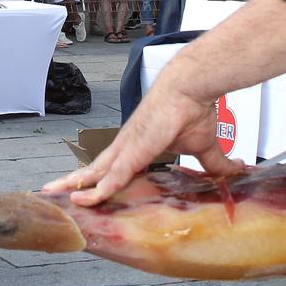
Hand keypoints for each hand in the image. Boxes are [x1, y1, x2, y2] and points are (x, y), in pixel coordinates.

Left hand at [43, 73, 243, 204]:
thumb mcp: (204, 147)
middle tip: (51, 191)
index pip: (112, 167)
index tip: (81, 190)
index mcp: (138, 146)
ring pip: (94, 172)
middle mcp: (126, 146)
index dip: (96, 179)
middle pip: (93, 169)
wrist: (190, 87)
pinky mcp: (133, 149)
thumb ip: (215, 164)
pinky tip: (83, 199)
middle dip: (72, 181)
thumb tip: (234, 172)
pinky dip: (98, 189)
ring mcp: (127, 147)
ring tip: (52, 195)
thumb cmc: (193, 108)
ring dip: (74, 185)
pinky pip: (113, 175)